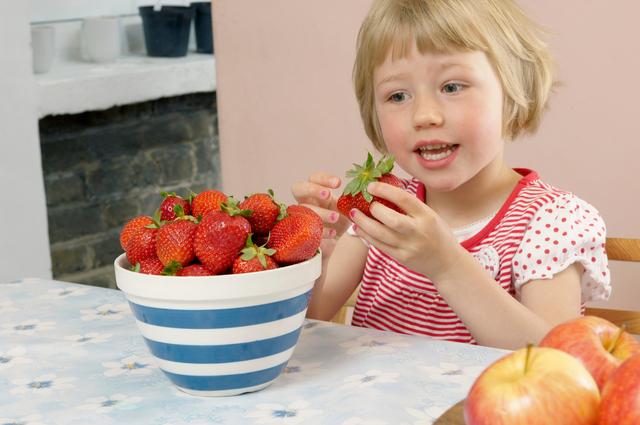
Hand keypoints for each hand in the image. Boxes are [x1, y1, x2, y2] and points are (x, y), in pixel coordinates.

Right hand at [291, 172, 350, 257]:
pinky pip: (307, 229)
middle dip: (312, 189)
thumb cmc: (340, 219)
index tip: (338, 183)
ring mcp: (301, 216)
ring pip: (303, 210)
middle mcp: (306, 202)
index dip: (323, 178)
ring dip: (320, 212)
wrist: (335, 241)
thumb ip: (353, 200)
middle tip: (328, 195)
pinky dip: (321, 230)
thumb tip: (367, 194)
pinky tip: (333, 233)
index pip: (314, 178)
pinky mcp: (303, 232)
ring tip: (335, 217)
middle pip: (298, 188)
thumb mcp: (347, 209)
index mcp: (317, 193)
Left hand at [350, 182, 465, 280]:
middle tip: (363, 203)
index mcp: (427, 216)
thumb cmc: (437, 234)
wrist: (447, 264)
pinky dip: (366, 236)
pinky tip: (358, 228)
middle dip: (374, 210)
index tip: (371, 186)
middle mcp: (418, 231)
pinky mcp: (401, 258)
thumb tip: (385, 191)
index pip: (404, 199)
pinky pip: (380, 245)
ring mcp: (409, 246)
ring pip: (381, 234)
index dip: (385, 190)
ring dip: (363, 223)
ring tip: (353, 213)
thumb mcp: (431, 216)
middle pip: (392, 219)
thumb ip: (411, 207)